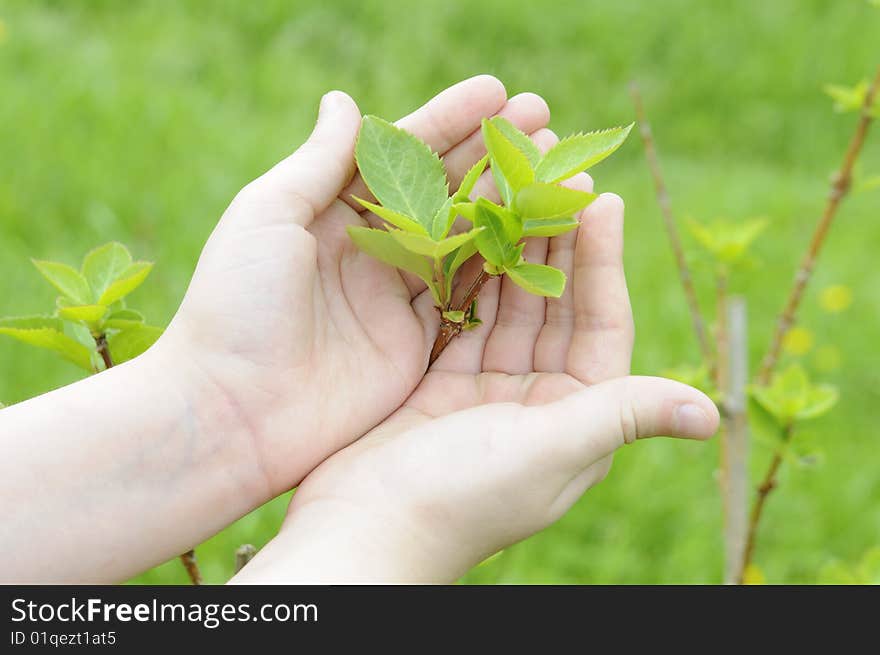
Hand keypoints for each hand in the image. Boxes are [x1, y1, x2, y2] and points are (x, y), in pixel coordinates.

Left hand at [155, 76, 552, 497]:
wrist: (232, 412)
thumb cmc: (236, 305)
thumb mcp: (267, 216)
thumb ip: (317, 163)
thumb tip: (345, 100)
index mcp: (330, 211)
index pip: (399, 153)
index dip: (448, 121)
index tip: (497, 91)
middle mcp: (369, 251)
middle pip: (441, 192)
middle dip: (491, 154)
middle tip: (543, 118)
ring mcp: (395, 299)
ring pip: (463, 240)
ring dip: (507, 204)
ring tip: (555, 170)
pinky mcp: (416, 345)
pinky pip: (468, 297)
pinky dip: (504, 267)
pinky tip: (542, 236)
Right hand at [232, 184, 720, 583]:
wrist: (364, 529)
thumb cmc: (463, 498)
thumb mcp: (553, 452)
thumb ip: (624, 417)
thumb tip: (711, 413)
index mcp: (576, 418)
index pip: (601, 325)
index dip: (602, 262)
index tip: (602, 200)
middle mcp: (539, 403)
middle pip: (556, 307)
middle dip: (559, 244)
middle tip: (557, 176)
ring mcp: (487, 392)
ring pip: (509, 306)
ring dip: (514, 250)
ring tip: (515, 188)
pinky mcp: (440, 383)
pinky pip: (463, 317)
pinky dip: (467, 276)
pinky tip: (467, 228)